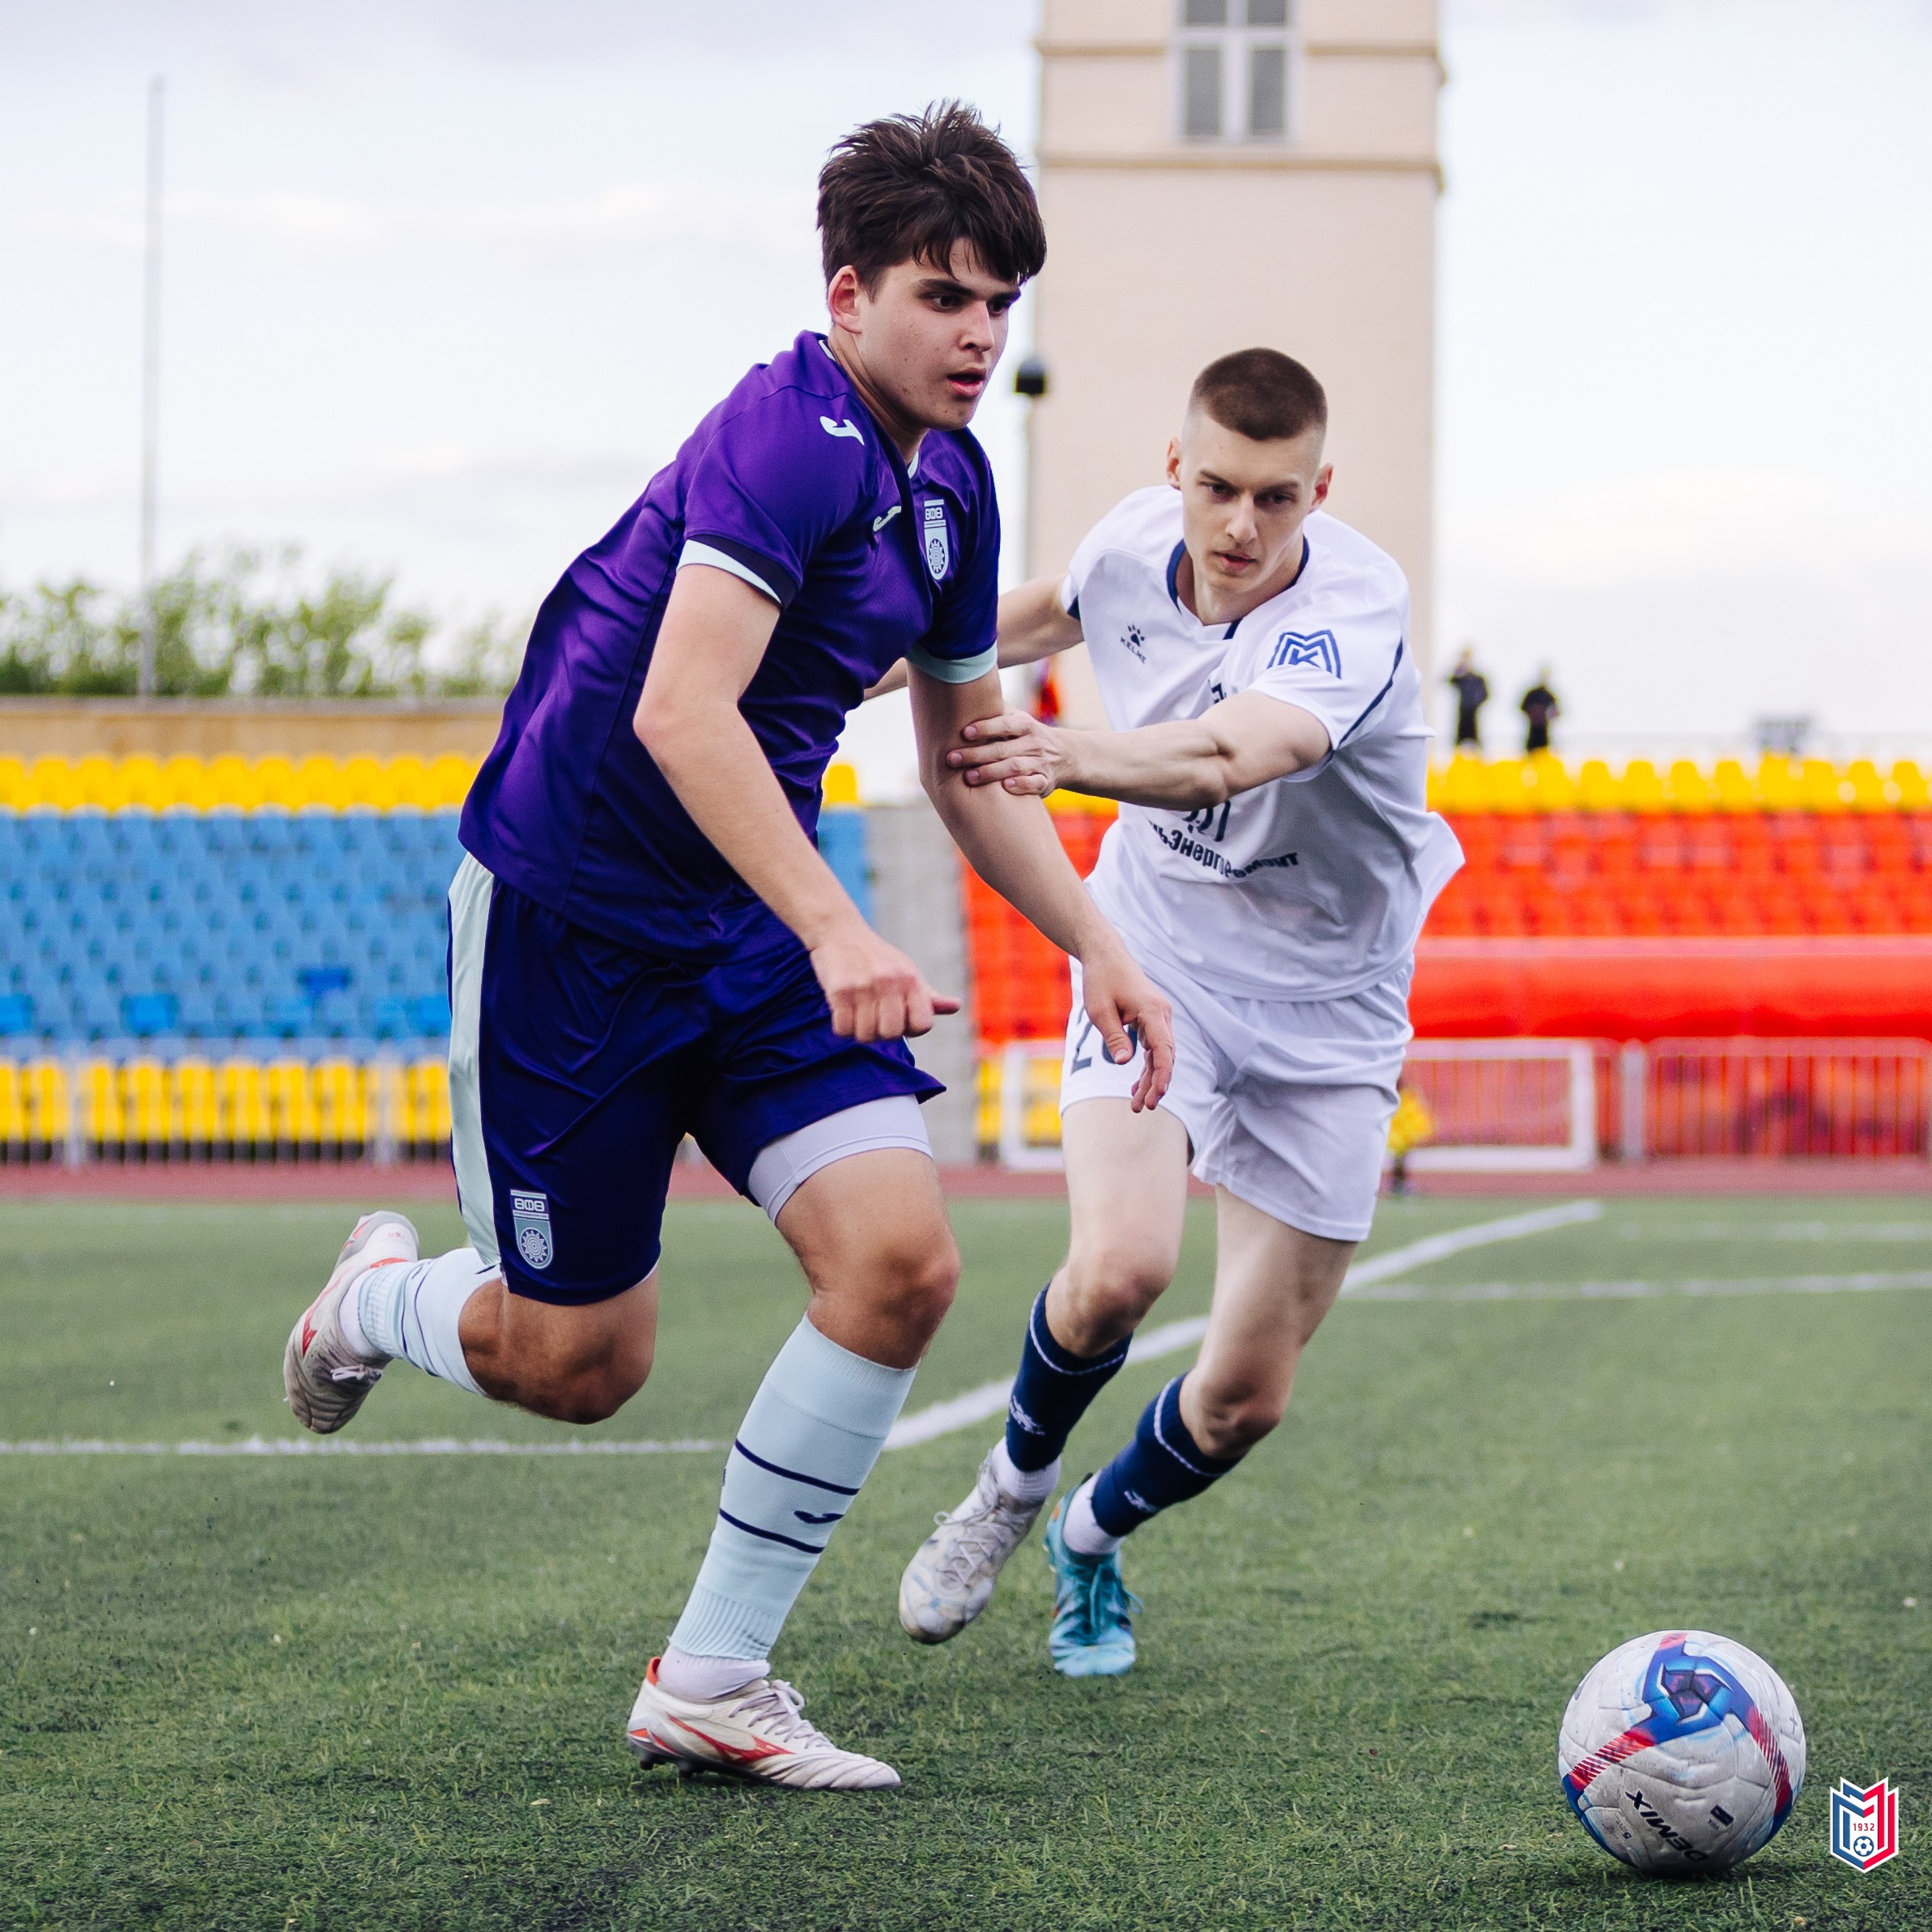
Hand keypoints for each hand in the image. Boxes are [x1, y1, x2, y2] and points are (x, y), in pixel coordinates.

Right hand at [809, 923, 960, 1042]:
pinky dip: (842, 1027)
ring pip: (865, 1035)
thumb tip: (955, 1006)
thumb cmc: (877, 958)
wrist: (839, 932)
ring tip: (857, 1014)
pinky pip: (843, 1029)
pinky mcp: (839, 990)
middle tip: (873, 1019)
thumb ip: (927, 995)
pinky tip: (843, 1012)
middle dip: (881, 1033)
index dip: (910, 1028)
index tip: (898, 1019)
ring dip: (859, 1031)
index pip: (922, 1024)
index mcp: (911, 979)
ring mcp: (864, 986)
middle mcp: (890, 981)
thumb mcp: (906, 971)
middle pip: (891, 1034)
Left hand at [944, 709, 1072, 796]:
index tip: (964, 733)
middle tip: (952, 758)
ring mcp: (1040, 762)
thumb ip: (996, 708)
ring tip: (969, 777)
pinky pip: (1035, 784)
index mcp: (1025, 725)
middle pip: (1003, 749)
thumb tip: (967, 687)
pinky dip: (1021, 785)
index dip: (985, 728)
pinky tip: (1005, 786)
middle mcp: (1033, 742)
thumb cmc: (1027, 735)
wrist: (1065, 755)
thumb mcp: (1018, 718)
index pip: (1004, 724)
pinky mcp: (1045, 781)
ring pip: (1016, 767)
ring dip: (991, 772)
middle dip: (976, 754)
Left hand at [1077, 939, 1173, 1111]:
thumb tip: (1125, 1063)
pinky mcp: (1151, 1018)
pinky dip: (1146, 1066)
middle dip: (1155, 1084)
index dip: (1162, 1076)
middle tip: (1143, 1107)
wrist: (1105, 955)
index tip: (1156, 1096)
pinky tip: (1136, 1084)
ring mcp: (1159, 1016)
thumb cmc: (1101, 980)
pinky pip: (1153, 1047)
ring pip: (1159, 1054)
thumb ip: (1114, 1037)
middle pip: (1164, 1056)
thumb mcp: (1100, 1011)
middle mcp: (1162, 1015)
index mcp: (1153, 1011)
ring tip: (1138, 1104)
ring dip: (1149, 1079)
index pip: (1164, 1050)